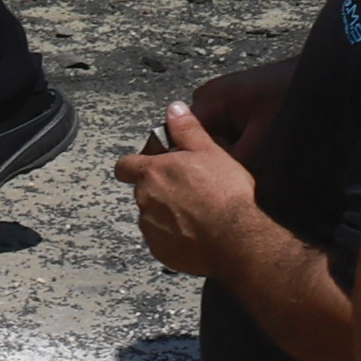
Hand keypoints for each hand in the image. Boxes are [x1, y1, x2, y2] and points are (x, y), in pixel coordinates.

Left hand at [120, 108, 264, 275]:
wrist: (236, 237)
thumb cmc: (224, 194)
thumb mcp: (209, 151)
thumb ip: (186, 130)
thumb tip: (174, 109)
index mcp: (152, 173)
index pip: (125, 165)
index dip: (135, 164)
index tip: (148, 165)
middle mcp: (144, 200)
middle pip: (143, 191)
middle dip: (160, 189)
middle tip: (190, 189)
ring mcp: (150, 228)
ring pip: (153, 216)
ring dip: (168, 213)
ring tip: (198, 213)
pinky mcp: (160, 250)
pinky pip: (162, 240)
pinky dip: (175, 236)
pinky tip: (197, 233)